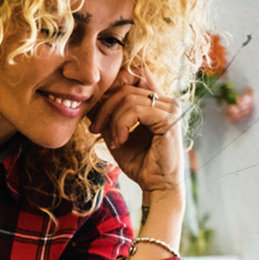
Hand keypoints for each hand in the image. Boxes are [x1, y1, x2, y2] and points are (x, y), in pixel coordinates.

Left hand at [88, 67, 184, 195]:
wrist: (157, 186)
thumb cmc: (140, 163)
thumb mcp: (116, 134)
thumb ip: (107, 117)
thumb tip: (88, 101)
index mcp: (157, 102)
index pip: (136, 73)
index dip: (115, 83)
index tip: (99, 109)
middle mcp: (166, 101)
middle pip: (128, 82)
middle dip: (105, 104)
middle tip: (95, 128)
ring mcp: (170, 109)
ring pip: (128, 97)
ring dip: (112, 120)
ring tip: (113, 140)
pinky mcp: (169, 120)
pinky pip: (136, 110)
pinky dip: (121, 125)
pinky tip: (120, 141)